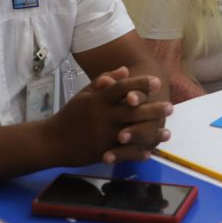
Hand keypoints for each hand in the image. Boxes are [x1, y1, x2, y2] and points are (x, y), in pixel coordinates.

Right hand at [44, 66, 172, 166]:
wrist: (50, 141)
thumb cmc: (71, 115)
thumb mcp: (85, 94)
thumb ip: (105, 81)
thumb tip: (125, 69)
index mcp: (98, 99)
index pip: (122, 87)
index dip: (140, 83)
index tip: (157, 82)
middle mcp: (102, 116)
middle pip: (131, 111)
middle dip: (153, 109)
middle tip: (170, 107)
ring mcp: (102, 135)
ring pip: (131, 132)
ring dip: (151, 133)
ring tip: (167, 132)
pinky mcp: (100, 151)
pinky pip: (122, 152)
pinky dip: (137, 153)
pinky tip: (150, 151)